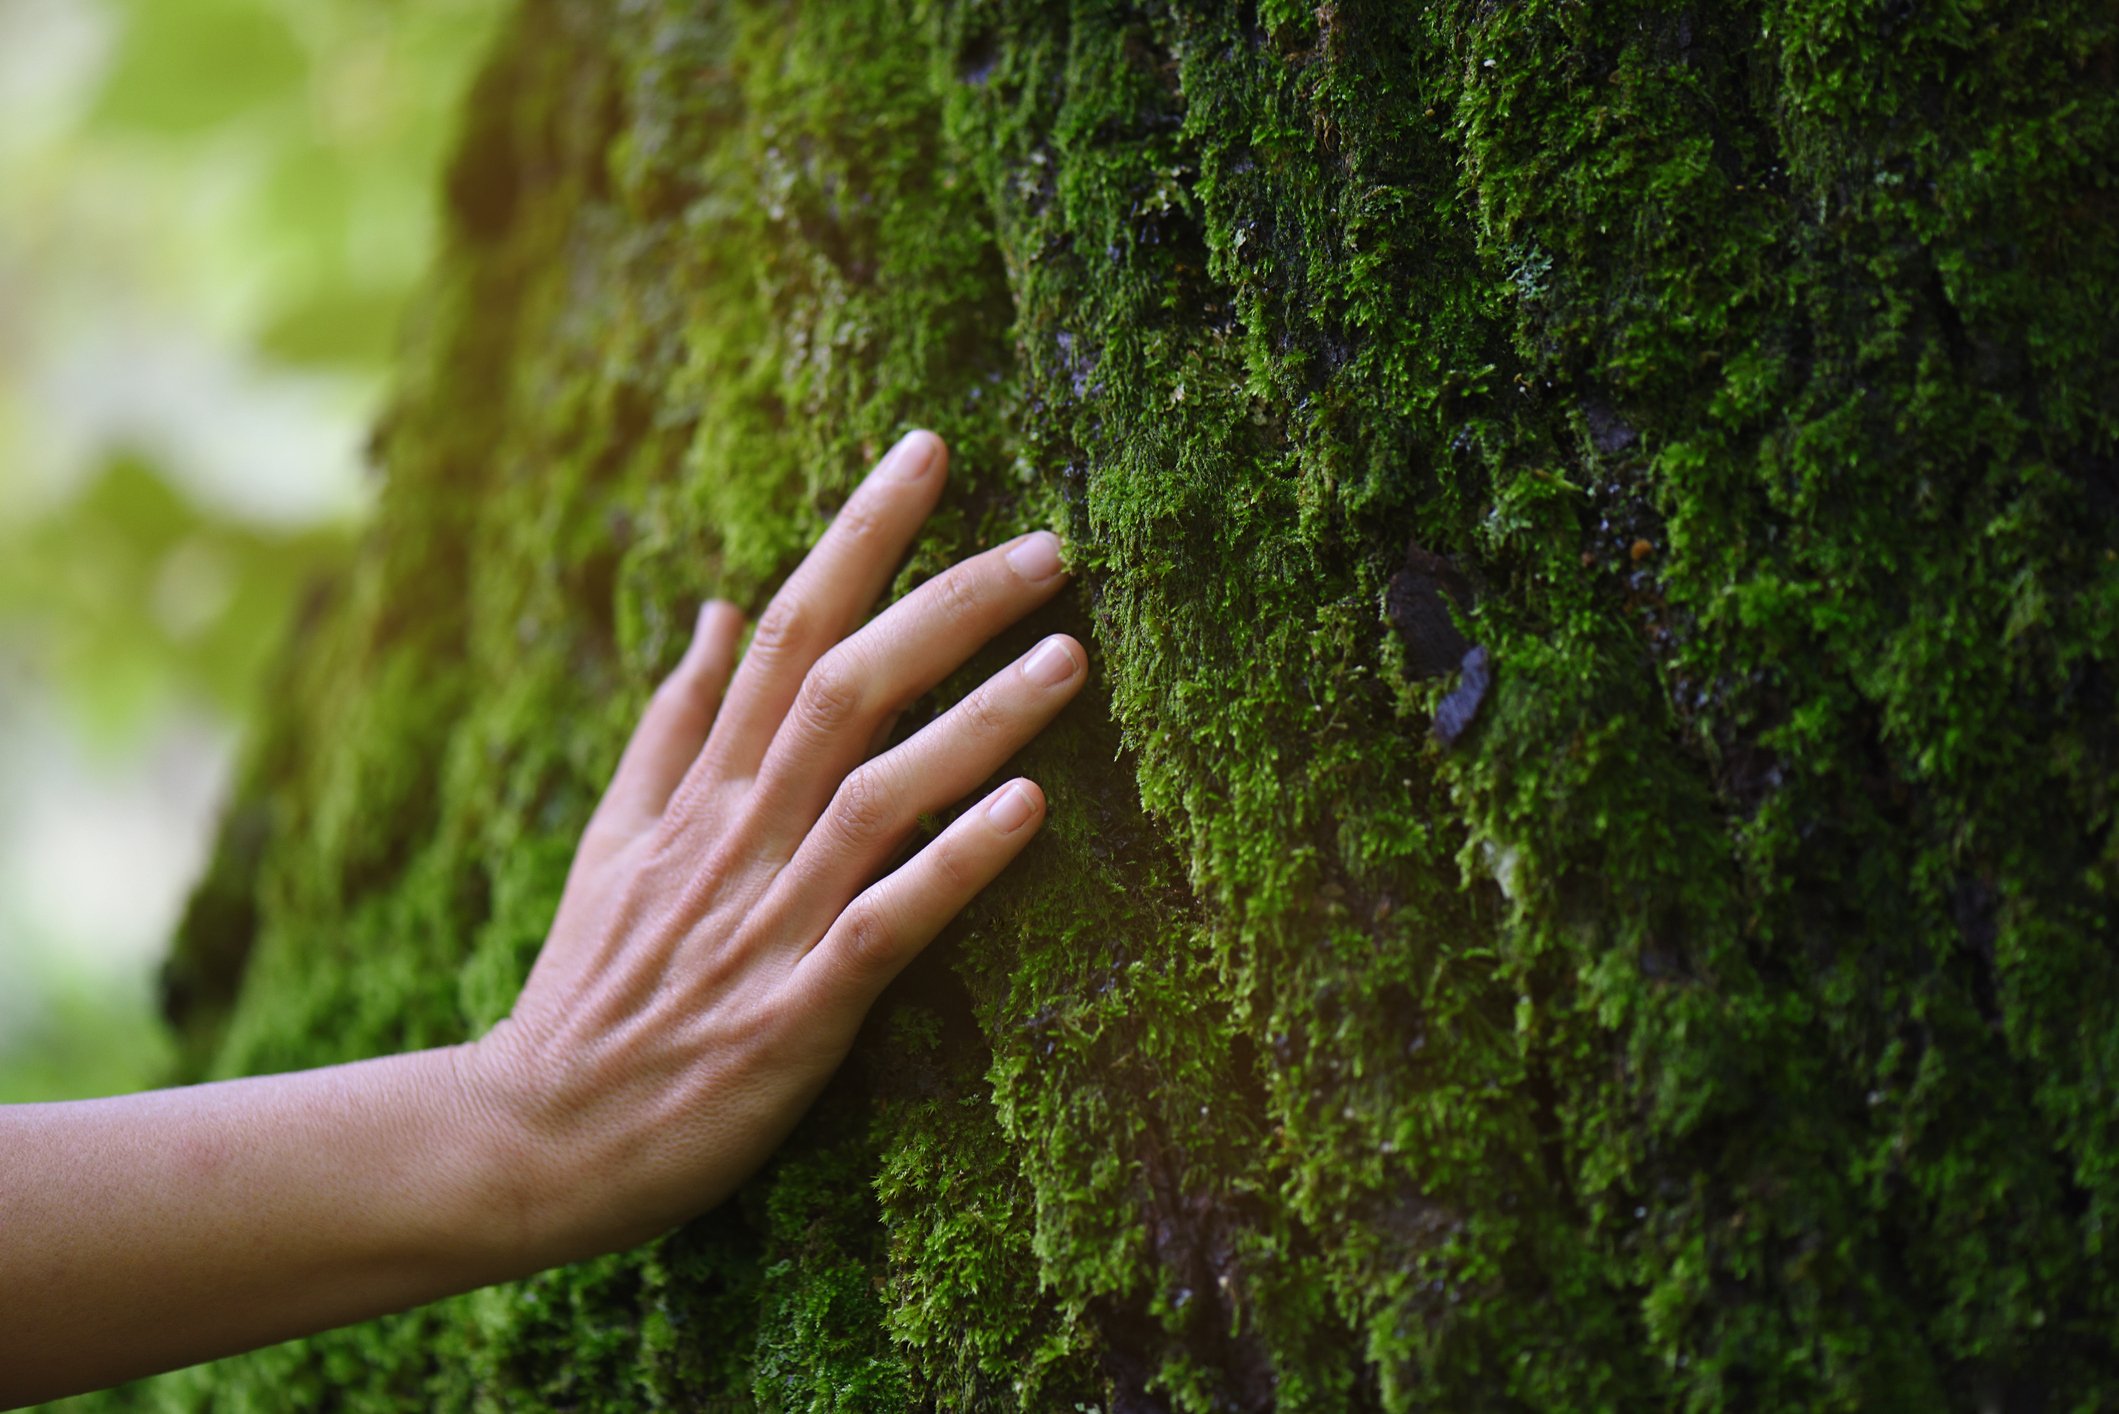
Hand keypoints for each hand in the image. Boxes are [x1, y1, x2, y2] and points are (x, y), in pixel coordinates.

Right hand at [464, 429, 1082, 1265]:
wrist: (536, 1137)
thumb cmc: (594, 987)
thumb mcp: (614, 838)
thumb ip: (673, 724)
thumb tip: (715, 608)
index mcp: (701, 789)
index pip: (786, 628)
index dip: (860, 536)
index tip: (930, 453)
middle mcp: (736, 835)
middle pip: (844, 687)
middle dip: (946, 605)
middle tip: (1049, 546)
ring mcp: (765, 922)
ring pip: (876, 793)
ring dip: (976, 721)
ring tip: (1069, 656)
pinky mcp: (794, 1015)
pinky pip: (883, 925)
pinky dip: (953, 865)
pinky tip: (1029, 811)